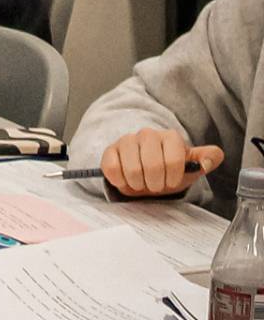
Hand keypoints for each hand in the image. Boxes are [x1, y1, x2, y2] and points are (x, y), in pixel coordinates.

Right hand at [101, 129, 223, 197]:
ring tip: (141, 184)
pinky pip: (112, 168)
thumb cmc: (169, 170)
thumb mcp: (192, 166)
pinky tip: (126, 180)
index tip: (171, 181)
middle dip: (155, 183)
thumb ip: (208, 159)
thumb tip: (209, 159)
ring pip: (132, 169)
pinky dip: (120, 180)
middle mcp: (148, 134)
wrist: (147, 172)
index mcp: (170, 137)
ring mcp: (127, 140)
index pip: (174, 160)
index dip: (173, 177)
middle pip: (152, 165)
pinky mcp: (110, 150)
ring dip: (138, 184)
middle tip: (156, 185)